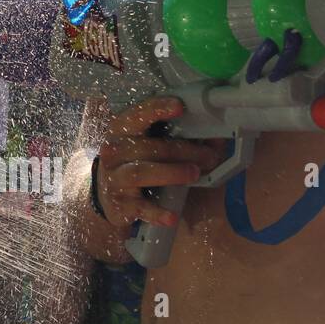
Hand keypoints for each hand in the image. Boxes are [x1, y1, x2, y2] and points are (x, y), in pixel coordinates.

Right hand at [95, 96, 226, 232]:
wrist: (107, 193)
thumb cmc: (136, 161)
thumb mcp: (148, 143)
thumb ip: (178, 137)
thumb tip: (217, 138)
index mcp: (121, 129)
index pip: (138, 115)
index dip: (158, 109)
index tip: (179, 107)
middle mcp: (114, 152)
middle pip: (147, 147)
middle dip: (182, 150)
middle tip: (209, 156)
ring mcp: (115, 178)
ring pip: (141, 172)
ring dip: (171, 173)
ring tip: (194, 174)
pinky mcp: (120, 204)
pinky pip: (139, 208)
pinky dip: (157, 212)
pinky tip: (172, 216)